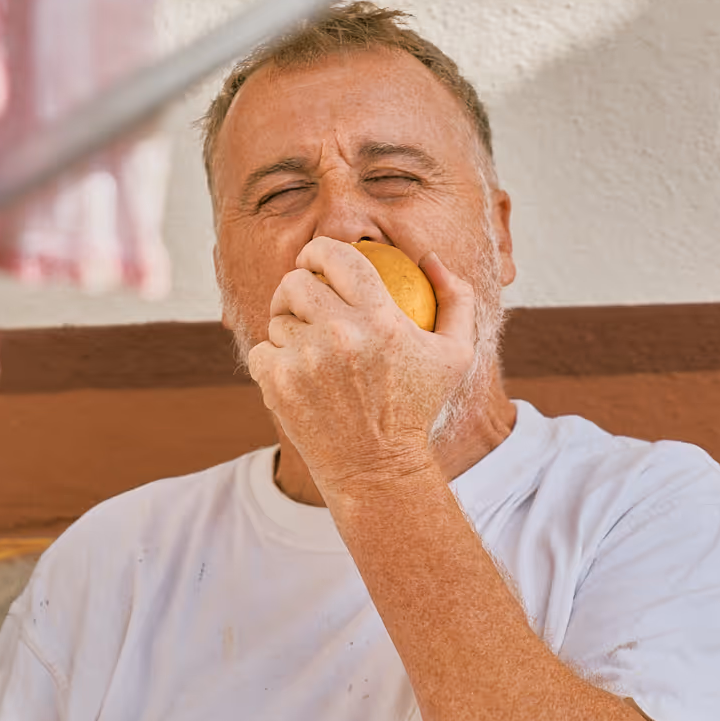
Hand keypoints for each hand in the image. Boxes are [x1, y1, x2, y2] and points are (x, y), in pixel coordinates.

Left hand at [247, 237, 475, 494]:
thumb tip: (429, 258)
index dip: (319, 250)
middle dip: (296, 286)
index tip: (315, 260)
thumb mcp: (456, 355)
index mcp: (381, 319)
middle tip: (302, 302)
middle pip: (295, 282)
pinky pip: (263, 351)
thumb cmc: (418, 409)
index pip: (337, 257)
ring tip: (306, 348)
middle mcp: (342, 334)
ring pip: (277, 319)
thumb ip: (456, 299)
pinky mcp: (279, 383)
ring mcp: (306, 359)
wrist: (377, 469)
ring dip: (288, 327)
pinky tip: (293, 372)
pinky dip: (274, 360)